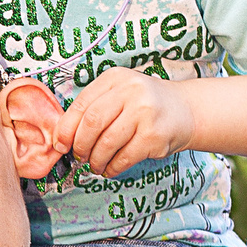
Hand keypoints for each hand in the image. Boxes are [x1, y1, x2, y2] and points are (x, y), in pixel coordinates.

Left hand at [59, 67, 192, 175]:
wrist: (185, 110)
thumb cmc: (144, 106)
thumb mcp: (119, 94)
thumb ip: (93, 108)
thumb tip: (62, 137)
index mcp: (115, 78)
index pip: (82, 104)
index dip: (67, 128)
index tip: (61, 145)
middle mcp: (131, 91)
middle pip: (92, 123)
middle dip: (81, 145)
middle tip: (80, 156)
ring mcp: (145, 112)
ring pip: (107, 143)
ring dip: (96, 160)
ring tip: (96, 165)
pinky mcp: (154, 135)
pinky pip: (124, 157)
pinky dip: (112, 167)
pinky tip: (111, 169)